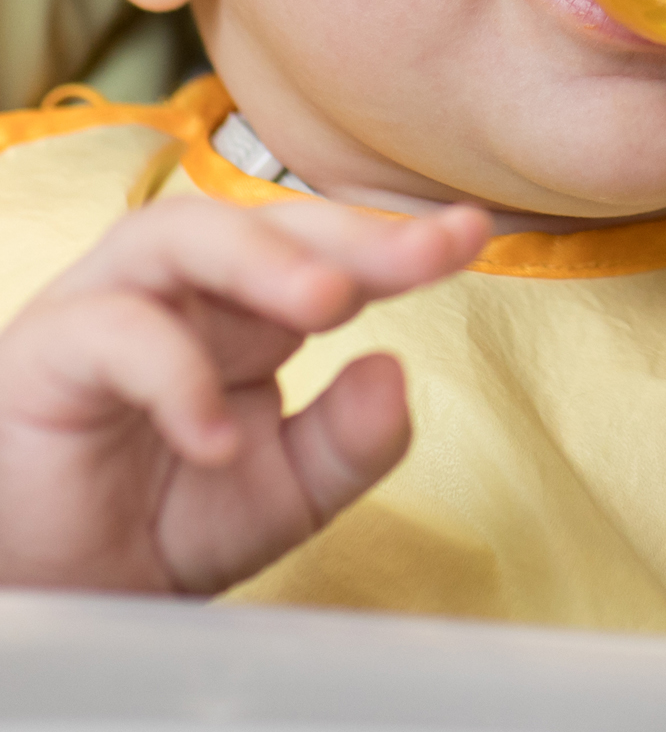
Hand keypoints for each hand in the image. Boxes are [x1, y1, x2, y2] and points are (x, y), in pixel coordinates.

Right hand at [0, 194, 489, 593]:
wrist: (46, 588)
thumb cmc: (155, 520)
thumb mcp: (281, 496)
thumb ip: (344, 446)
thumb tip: (397, 375)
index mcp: (249, 306)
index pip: (333, 250)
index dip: (401, 238)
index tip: (476, 232)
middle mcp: (185, 288)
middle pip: (269, 221)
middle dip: (353, 232)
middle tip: (425, 251)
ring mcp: (112, 305)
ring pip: (181, 235)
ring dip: (261, 258)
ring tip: (331, 303)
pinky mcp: (48, 350)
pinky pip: (113, 331)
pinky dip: (174, 375)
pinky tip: (218, 436)